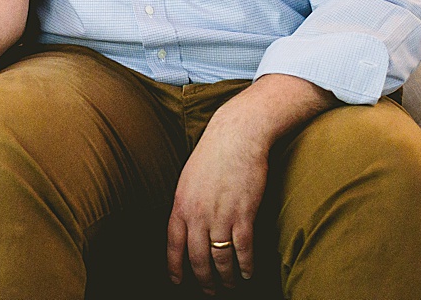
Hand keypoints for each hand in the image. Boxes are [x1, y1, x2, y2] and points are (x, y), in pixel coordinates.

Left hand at [166, 110, 268, 292]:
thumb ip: (186, 204)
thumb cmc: (213, 153)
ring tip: (230, 285)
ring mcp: (220, 216)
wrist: (236, 136)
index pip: (173, 245)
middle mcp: (197, 215)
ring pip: (221, 259)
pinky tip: (248, 272)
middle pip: (197, 258)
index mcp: (180, 205)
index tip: (177, 282)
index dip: (175, 267)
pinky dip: (246, 265)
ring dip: (226, 277)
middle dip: (203, 280)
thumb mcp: (188, 178)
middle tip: (210, 291)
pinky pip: (243, 250)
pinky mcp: (243, 215)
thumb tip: (187, 226)